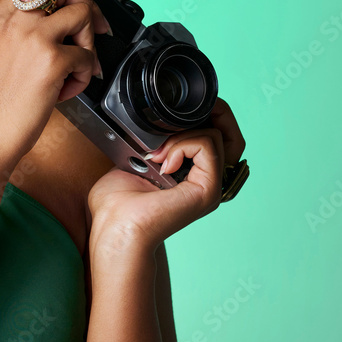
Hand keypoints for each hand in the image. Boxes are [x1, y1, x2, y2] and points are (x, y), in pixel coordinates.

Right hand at [0, 0, 110, 170]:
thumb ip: (20, 26)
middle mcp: (14, 22)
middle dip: (85, 4)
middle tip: (94, 28)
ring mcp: (33, 38)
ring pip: (82, 14)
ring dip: (89, 40)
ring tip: (77, 66)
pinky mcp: (51, 60)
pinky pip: (87, 54)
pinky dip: (86, 73)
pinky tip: (69, 88)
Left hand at [87, 97, 245, 254]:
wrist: (114, 226)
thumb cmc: (116, 201)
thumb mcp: (132, 160)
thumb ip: (149, 142)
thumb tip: (152, 123)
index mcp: (190, 173)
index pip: (215, 133)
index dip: (202, 115)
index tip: (170, 118)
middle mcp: (205, 180)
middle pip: (226, 132)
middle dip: (203, 115)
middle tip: (171, 126)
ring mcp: (209, 186)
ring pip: (215, 135)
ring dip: (182, 135)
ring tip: (159, 154)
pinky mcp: (207, 190)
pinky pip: (208, 146)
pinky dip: (183, 144)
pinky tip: (163, 162)